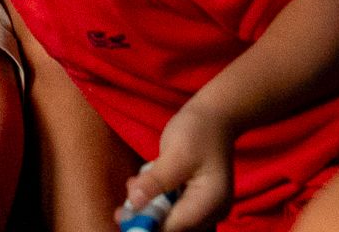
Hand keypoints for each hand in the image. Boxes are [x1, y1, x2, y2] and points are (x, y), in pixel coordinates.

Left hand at [121, 104, 233, 231]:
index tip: (123, 216)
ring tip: (135, 185)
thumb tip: (134, 202)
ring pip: (169, 220)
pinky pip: (172, 211)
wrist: (215, 117)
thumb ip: (156, 180)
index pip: (174, 227)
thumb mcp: (176, 153)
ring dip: (148, 208)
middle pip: (172, 227)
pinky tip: (145, 184)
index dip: (147, 224)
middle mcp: (211, 213)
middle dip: (146, 216)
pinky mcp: (195, 202)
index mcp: (210, 204)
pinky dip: (156, 202)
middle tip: (124, 203)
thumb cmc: (198, 131)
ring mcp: (204, 209)